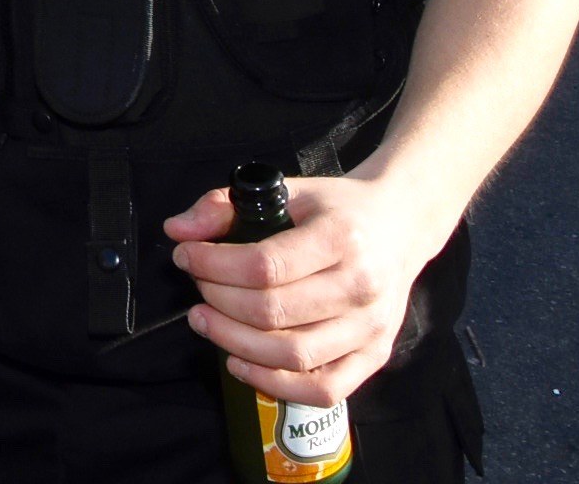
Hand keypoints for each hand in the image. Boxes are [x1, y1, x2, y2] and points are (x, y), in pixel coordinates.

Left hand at [166, 175, 454, 408]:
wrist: (402, 225)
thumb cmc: (338, 209)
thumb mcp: (287, 190)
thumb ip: (226, 205)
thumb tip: (177, 229)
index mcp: (341, 238)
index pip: (265, 265)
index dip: (213, 265)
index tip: (186, 256)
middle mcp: (362, 286)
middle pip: (273, 312)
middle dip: (218, 301)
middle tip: (197, 289)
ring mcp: (372, 327)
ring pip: (293, 354)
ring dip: (235, 343)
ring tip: (206, 322)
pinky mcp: (376, 355)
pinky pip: (323, 389)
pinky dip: (275, 384)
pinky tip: (239, 363)